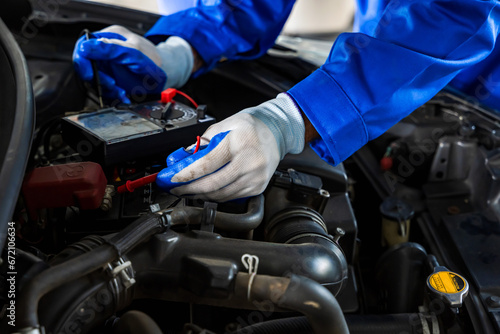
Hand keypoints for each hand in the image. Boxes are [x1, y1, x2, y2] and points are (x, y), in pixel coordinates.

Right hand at [73, 25, 192, 102]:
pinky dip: (113, 94)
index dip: (82, 61)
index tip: (89, 74)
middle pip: (87, 65)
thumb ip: (111, 49)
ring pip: (94, 79)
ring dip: (107, 89)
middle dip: (98, 78)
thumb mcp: (134, 52)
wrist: (165, 74)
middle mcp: (106, 50)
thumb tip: (86, 47)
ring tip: (121, 91)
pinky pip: (104, 88)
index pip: (84, 46)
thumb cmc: (153, 60)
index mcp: (109, 37)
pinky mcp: (111, 78)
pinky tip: (123, 95)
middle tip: (111, 84)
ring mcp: (108, 65)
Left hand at [156, 93, 304, 201]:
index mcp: (239, 143)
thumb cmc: (250, 127)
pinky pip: (232, 197)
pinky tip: (206, 192)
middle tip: (176, 189)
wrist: (277, 133)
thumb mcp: (226, 124)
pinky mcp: (258, 187)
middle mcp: (250, 162)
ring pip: (222, 194)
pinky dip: (216, 196)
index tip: (174, 179)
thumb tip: (186, 156)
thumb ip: (205, 140)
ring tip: (188, 191)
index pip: (207, 164)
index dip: (187, 174)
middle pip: (213, 183)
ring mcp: (256, 177)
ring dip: (201, 195)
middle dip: (190, 189)